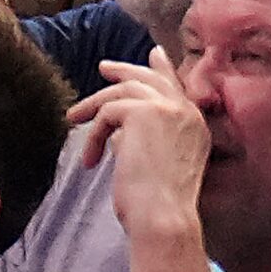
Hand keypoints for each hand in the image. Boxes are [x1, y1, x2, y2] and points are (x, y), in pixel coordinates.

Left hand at [74, 47, 209, 244]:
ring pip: (124, 91)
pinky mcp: (144, 112)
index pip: (177, 87)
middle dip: (125, 70)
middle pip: (151, 79)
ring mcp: (168, 109)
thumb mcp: (155, 163)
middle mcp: (187, 113)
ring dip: (94, 106)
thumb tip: (118, 130)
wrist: (163, 218)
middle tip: (103, 68)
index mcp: (196, 125)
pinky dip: (93, 134)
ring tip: (73, 118)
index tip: (153, 53)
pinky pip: (107, 112)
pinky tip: (90, 160)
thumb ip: (144, 139)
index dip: (162, 69)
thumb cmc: (157, 206)